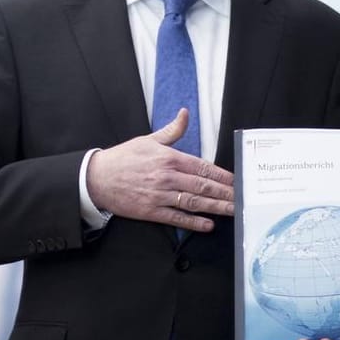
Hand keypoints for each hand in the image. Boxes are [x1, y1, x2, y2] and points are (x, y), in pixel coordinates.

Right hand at [86, 109, 233, 231]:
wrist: (97, 178)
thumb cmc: (123, 158)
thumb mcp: (147, 140)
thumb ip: (171, 130)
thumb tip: (185, 114)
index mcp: (169, 158)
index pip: (203, 167)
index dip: (222, 176)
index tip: (237, 180)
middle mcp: (167, 177)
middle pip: (202, 186)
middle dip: (225, 193)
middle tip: (243, 199)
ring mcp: (159, 195)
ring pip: (193, 202)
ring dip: (216, 208)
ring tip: (233, 211)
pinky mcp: (150, 211)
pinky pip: (176, 218)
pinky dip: (193, 222)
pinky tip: (208, 225)